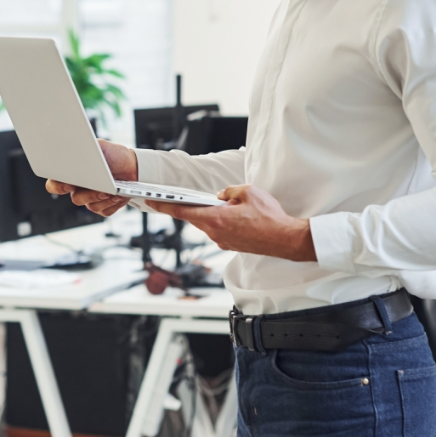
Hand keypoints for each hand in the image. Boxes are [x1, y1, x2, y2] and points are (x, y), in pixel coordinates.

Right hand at [45, 139, 137, 217]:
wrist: (133, 165)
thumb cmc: (113, 155)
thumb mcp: (100, 147)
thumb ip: (88, 148)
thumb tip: (78, 149)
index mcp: (72, 174)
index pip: (55, 183)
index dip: (58, 186)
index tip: (69, 184)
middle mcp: (79, 189)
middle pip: (75, 199)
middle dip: (87, 195)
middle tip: (98, 189)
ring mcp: (90, 200)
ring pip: (90, 206)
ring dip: (103, 198)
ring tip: (113, 191)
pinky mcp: (103, 208)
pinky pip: (104, 211)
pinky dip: (113, 203)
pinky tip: (119, 196)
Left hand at [146, 185, 316, 261]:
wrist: (285, 239)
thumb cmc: (269, 217)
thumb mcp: (248, 192)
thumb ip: (229, 191)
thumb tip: (221, 196)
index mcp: (215, 219)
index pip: (182, 211)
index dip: (164, 206)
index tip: (150, 201)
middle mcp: (215, 233)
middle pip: (194, 217)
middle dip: (189, 207)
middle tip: (181, 198)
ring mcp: (222, 241)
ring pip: (207, 223)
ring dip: (210, 214)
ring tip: (224, 206)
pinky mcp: (230, 245)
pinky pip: (218, 230)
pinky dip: (220, 221)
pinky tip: (233, 216)